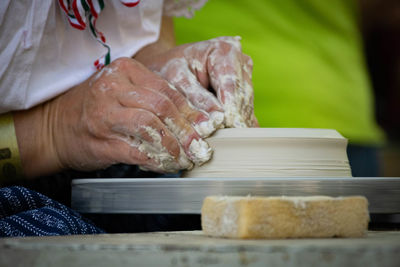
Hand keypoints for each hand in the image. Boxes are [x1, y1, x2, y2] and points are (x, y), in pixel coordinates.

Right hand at [14, 58, 211, 176]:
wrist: (57, 127)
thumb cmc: (98, 109)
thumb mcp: (125, 92)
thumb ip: (154, 100)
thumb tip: (194, 122)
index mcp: (125, 71)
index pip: (168, 90)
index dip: (190, 111)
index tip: (206, 127)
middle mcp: (113, 89)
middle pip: (162, 107)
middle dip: (186, 130)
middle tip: (200, 147)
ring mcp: (105, 115)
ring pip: (151, 127)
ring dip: (174, 146)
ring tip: (186, 158)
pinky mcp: (101, 141)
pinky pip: (138, 151)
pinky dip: (158, 160)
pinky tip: (168, 165)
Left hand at [137, 36, 258, 130]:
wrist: (169, 67)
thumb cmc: (169, 69)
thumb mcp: (176, 80)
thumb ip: (196, 99)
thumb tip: (215, 121)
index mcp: (225, 50)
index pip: (231, 83)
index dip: (231, 107)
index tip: (228, 128)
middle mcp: (240, 61)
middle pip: (242, 96)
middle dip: (233, 119)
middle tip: (224, 141)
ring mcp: (245, 78)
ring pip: (246, 106)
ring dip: (236, 124)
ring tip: (224, 142)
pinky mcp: (244, 93)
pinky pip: (245, 112)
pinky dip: (236, 125)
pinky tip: (229, 138)